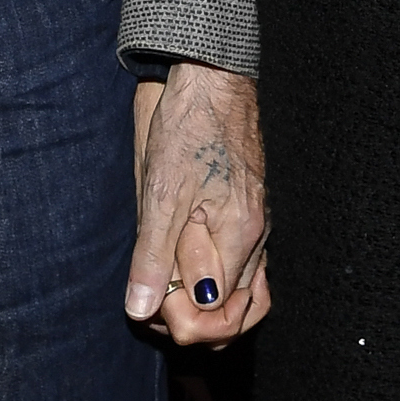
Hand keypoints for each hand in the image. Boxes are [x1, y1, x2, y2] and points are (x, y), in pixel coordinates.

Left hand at [124, 62, 270, 343]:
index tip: (149, 301)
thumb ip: (154, 256)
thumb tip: (142, 309)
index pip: (217, 313)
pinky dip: (215, 282)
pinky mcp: (247, 211)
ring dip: (205, 308)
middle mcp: (257, 238)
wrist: (209, 78)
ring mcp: (255, 225)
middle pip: (237, 314)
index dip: (179, 318)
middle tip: (153, 302)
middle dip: (195, 322)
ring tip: (166, 292)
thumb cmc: (188, 127)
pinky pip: (241, 268)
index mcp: (241, 236)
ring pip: (242, 295)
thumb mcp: (161, 193)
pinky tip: (184, 270)